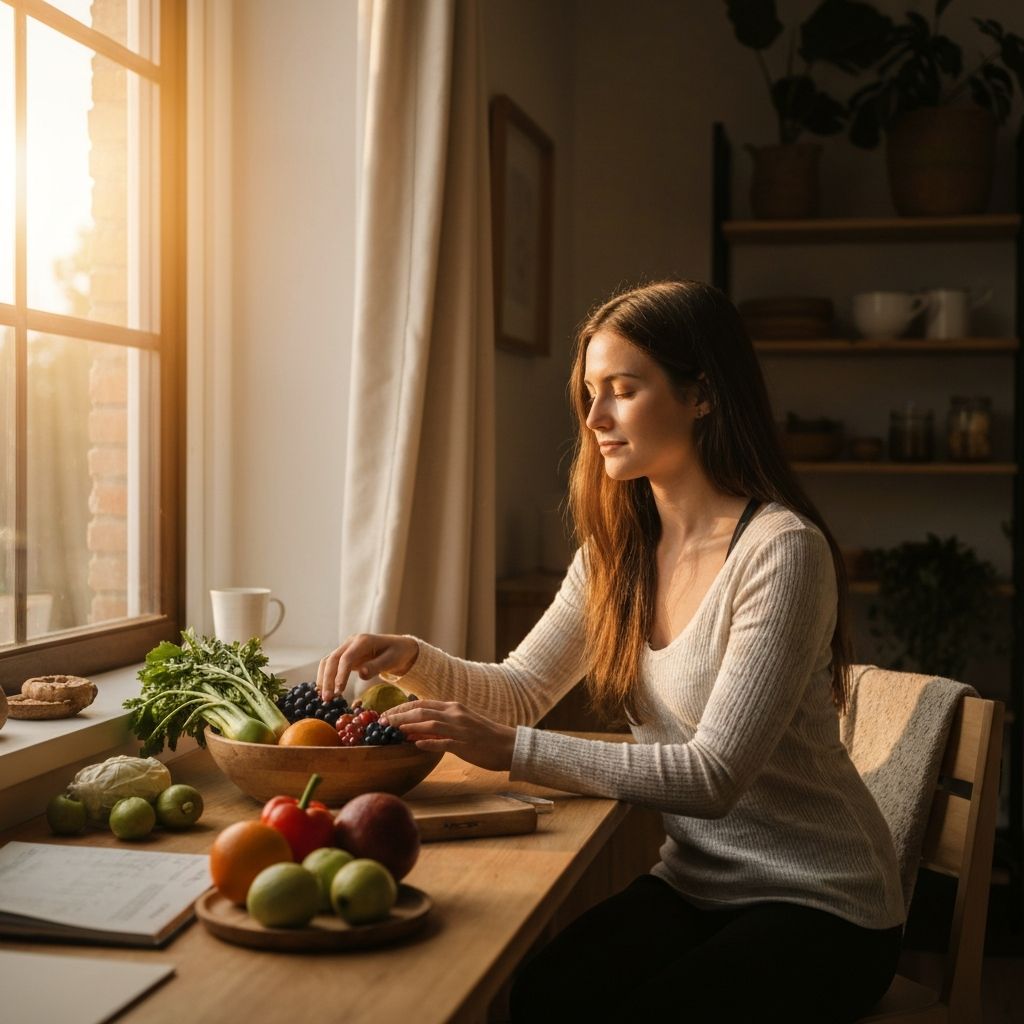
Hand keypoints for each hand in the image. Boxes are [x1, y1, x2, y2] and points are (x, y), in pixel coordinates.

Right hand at [317, 633, 418, 701]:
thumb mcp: (392, 659)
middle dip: (327, 679)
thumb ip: (377, 666)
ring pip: (328, 661)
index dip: (340, 675)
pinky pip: (331, 665)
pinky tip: (325, 690)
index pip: (346, 658)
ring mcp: (346, 648)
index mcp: (363, 641)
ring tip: (325, 697)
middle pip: (332, 659)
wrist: (398, 647)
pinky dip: (326, 676)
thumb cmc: (397, 653)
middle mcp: (351, 642)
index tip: (339, 691)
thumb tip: (361, 674)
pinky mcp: (345, 656)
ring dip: (323, 678)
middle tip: (327, 699)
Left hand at [383, 700, 515, 772]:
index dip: (402, 707)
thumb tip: (415, 731)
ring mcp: (461, 729)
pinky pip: (444, 743)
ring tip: (392, 730)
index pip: (422, 703)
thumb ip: (440, 725)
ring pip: (430, 724)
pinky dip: (429, 743)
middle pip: (422, 711)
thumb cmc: (485, 737)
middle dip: (399, 715)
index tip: (386, 713)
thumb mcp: (462, 724)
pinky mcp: (466, 745)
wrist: (510, 745)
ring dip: (409, 726)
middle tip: (381, 721)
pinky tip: (416, 745)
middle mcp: (455, 714)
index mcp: (454, 707)